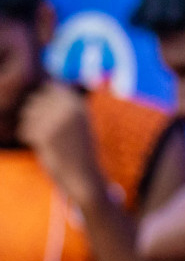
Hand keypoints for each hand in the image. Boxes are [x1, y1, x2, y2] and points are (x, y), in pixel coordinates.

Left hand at [18, 81, 106, 209]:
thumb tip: (44, 85)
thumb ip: (63, 104)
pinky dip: (27, 137)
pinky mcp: (45, 135)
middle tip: (42, 127)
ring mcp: (56, 122)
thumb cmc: (77, 148)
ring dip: (29, 125)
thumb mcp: (78, 121)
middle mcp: (69, 110)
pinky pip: (25, 129)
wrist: (83, 174)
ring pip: (27, 114)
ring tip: (42, 137)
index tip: (46, 114)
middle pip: (35, 100)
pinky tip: (39, 145)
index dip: (42, 99)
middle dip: (33, 112)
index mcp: (78, 104)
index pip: (50, 87)